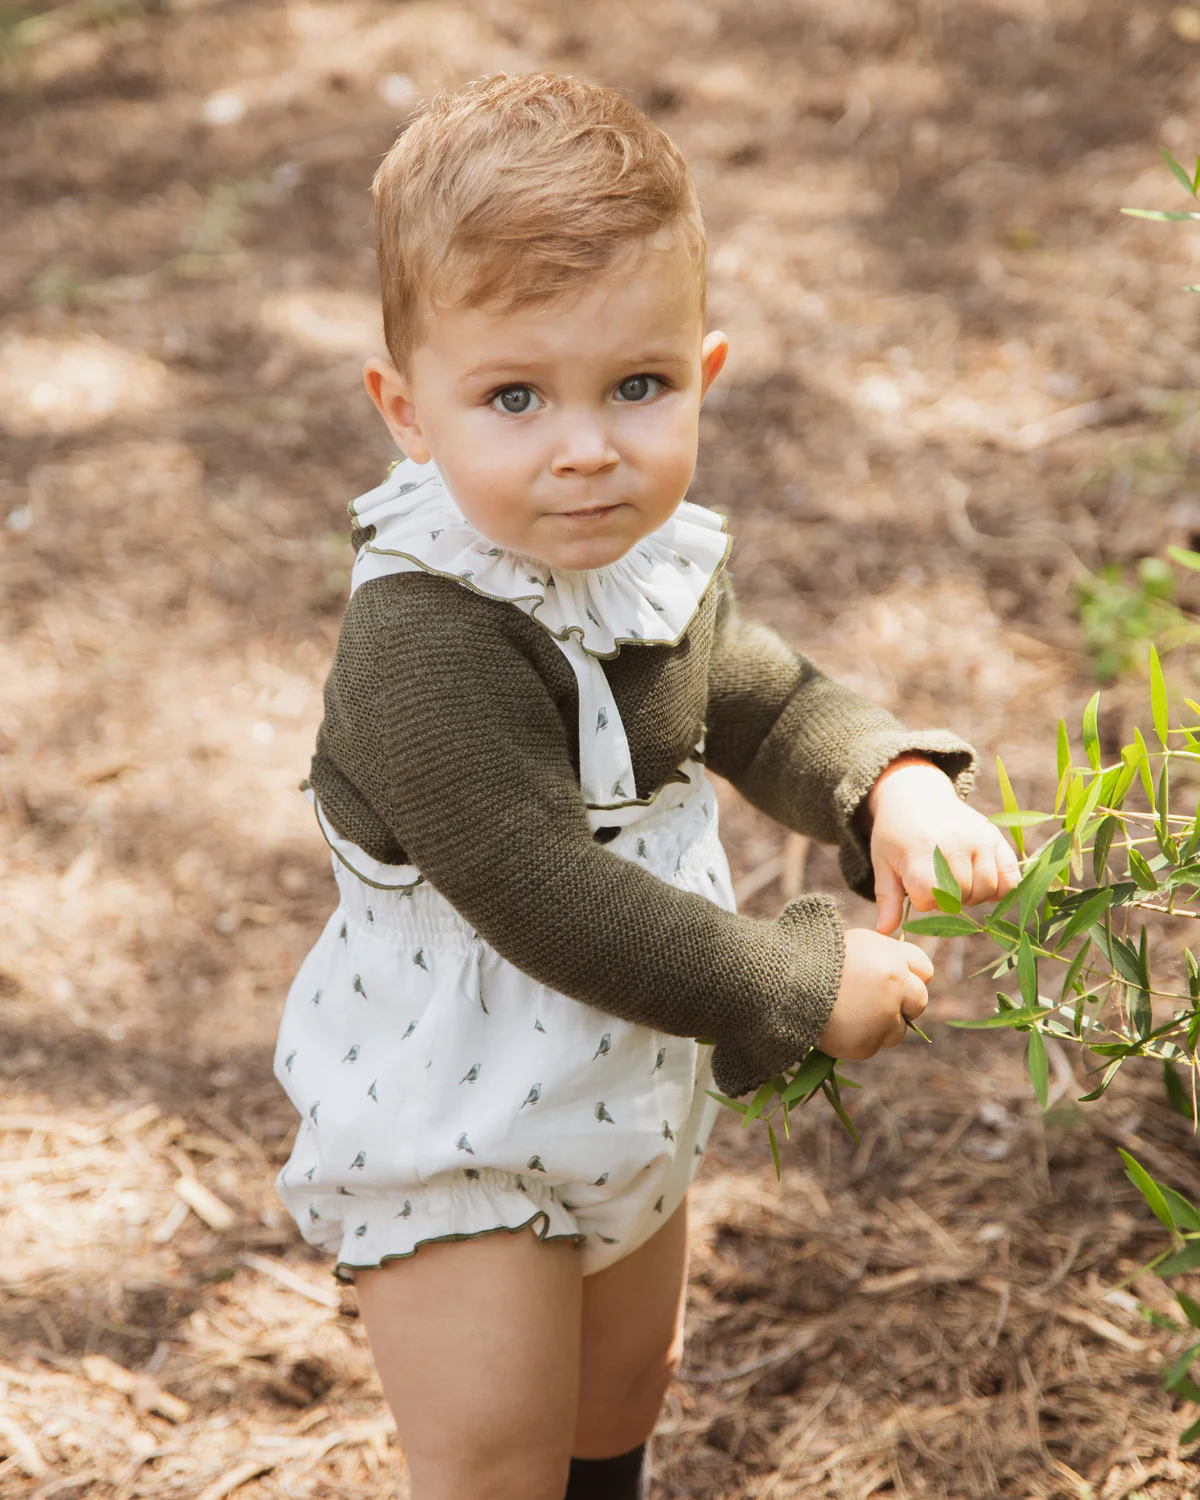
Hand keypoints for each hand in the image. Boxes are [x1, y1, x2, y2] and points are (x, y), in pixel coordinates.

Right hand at [818, 928, 932, 1059]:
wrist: (780, 984)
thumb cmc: (812, 956)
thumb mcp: (852, 943)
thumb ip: (880, 955)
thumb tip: (900, 971)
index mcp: (892, 955)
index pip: (924, 969)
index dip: (909, 975)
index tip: (893, 980)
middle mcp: (896, 985)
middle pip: (918, 1002)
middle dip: (902, 1005)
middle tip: (872, 1003)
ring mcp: (883, 1017)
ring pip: (897, 1030)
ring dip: (880, 1026)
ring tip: (848, 1014)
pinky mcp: (867, 1043)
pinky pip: (872, 1046)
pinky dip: (858, 1040)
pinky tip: (836, 1026)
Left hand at [866, 756, 1019, 934]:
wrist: (916, 796)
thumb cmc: (895, 835)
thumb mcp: (884, 864)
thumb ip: (887, 899)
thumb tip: (885, 932)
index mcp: (921, 852)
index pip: (932, 899)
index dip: (922, 900)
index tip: (915, 887)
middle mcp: (953, 845)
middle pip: (961, 897)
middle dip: (948, 899)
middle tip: (936, 883)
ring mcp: (978, 840)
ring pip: (986, 890)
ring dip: (972, 895)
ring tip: (956, 882)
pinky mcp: (995, 837)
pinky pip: (1010, 877)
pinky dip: (1001, 888)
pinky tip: (983, 883)